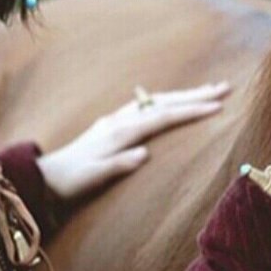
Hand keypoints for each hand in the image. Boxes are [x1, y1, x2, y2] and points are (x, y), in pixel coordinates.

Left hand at [38, 82, 230, 200]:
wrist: (45, 177)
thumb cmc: (71, 181)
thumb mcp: (93, 178)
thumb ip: (119, 165)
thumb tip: (144, 154)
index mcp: (119, 132)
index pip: (162, 117)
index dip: (190, 111)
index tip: (216, 107)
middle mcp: (119, 121)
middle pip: (163, 102)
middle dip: (195, 95)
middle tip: (225, 88)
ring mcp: (116, 120)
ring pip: (156, 101)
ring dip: (183, 95)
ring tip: (209, 90)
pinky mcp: (113, 125)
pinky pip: (147, 107)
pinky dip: (167, 101)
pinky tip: (173, 100)